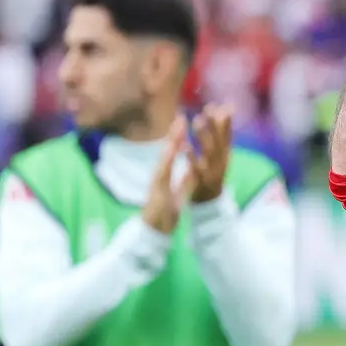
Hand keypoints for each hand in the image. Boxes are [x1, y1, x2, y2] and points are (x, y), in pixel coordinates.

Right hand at [142, 117, 192, 234]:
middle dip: (175, 132)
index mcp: (166, 174)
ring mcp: (157, 180)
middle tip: (182, 114)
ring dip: (172, 140)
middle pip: (168, 150)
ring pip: (165, 156)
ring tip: (179, 125)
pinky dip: (167, 159)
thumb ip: (185, 180)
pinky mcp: (156, 188)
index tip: (186, 121)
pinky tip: (171, 148)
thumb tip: (192, 169)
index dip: (180, 137)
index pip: (174, 153)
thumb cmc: (164, 212)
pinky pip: (163, 172)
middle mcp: (160, 173)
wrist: (153, 230)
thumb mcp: (179, 193)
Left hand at [186, 104, 232, 203]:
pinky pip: (196, 168)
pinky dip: (192, 156)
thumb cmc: (212, 171)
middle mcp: (222, 162)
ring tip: (197, 121)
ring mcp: (212, 172)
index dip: (227, 121)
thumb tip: (227, 106)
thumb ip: (222, 131)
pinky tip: (185, 145)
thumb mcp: (220, 151)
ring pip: (210, 153)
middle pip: (219, 141)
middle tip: (207, 110)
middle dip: (214, 125)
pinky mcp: (202, 181)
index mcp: (225, 153)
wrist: (209, 201)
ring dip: (204, 136)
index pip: (228, 135)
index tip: (224, 106)